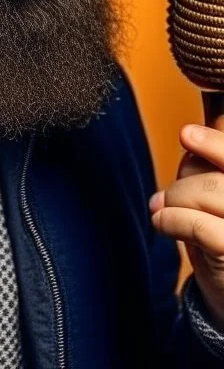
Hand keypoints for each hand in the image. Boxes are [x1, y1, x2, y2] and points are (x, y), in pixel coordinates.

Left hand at [149, 119, 223, 331]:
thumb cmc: (223, 245)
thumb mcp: (219, 205)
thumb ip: (211, 175)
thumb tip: (189, 141)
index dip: (213, 143)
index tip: (186, 134)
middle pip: (218, 175)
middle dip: (185, 180)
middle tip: (167, 196)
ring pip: (210, 191)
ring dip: (176, 199)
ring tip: (162, 211)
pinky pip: (199, 225)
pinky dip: (172, 219)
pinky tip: (162, 223)